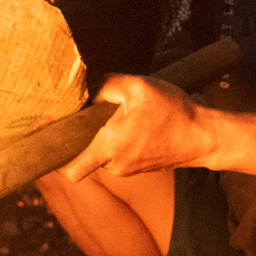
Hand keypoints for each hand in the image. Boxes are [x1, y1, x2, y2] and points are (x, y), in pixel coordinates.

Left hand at [61, 74, 216, 182]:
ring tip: (117, 114)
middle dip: (81, 136)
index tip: (50, 136)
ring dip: (102, 135)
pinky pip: (117, 154)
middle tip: (83, 113)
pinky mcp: (138, 167)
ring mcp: (127, 169)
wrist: (204, 137)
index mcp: (109, 148)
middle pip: (83, 155)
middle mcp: (114, 165)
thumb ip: (106, 85)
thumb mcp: (139, 87)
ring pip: (101, 153)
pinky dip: (117, 140)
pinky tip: (131, 123)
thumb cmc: (173, 113)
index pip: (69, 170)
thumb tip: (87, 89)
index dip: (55, 157)